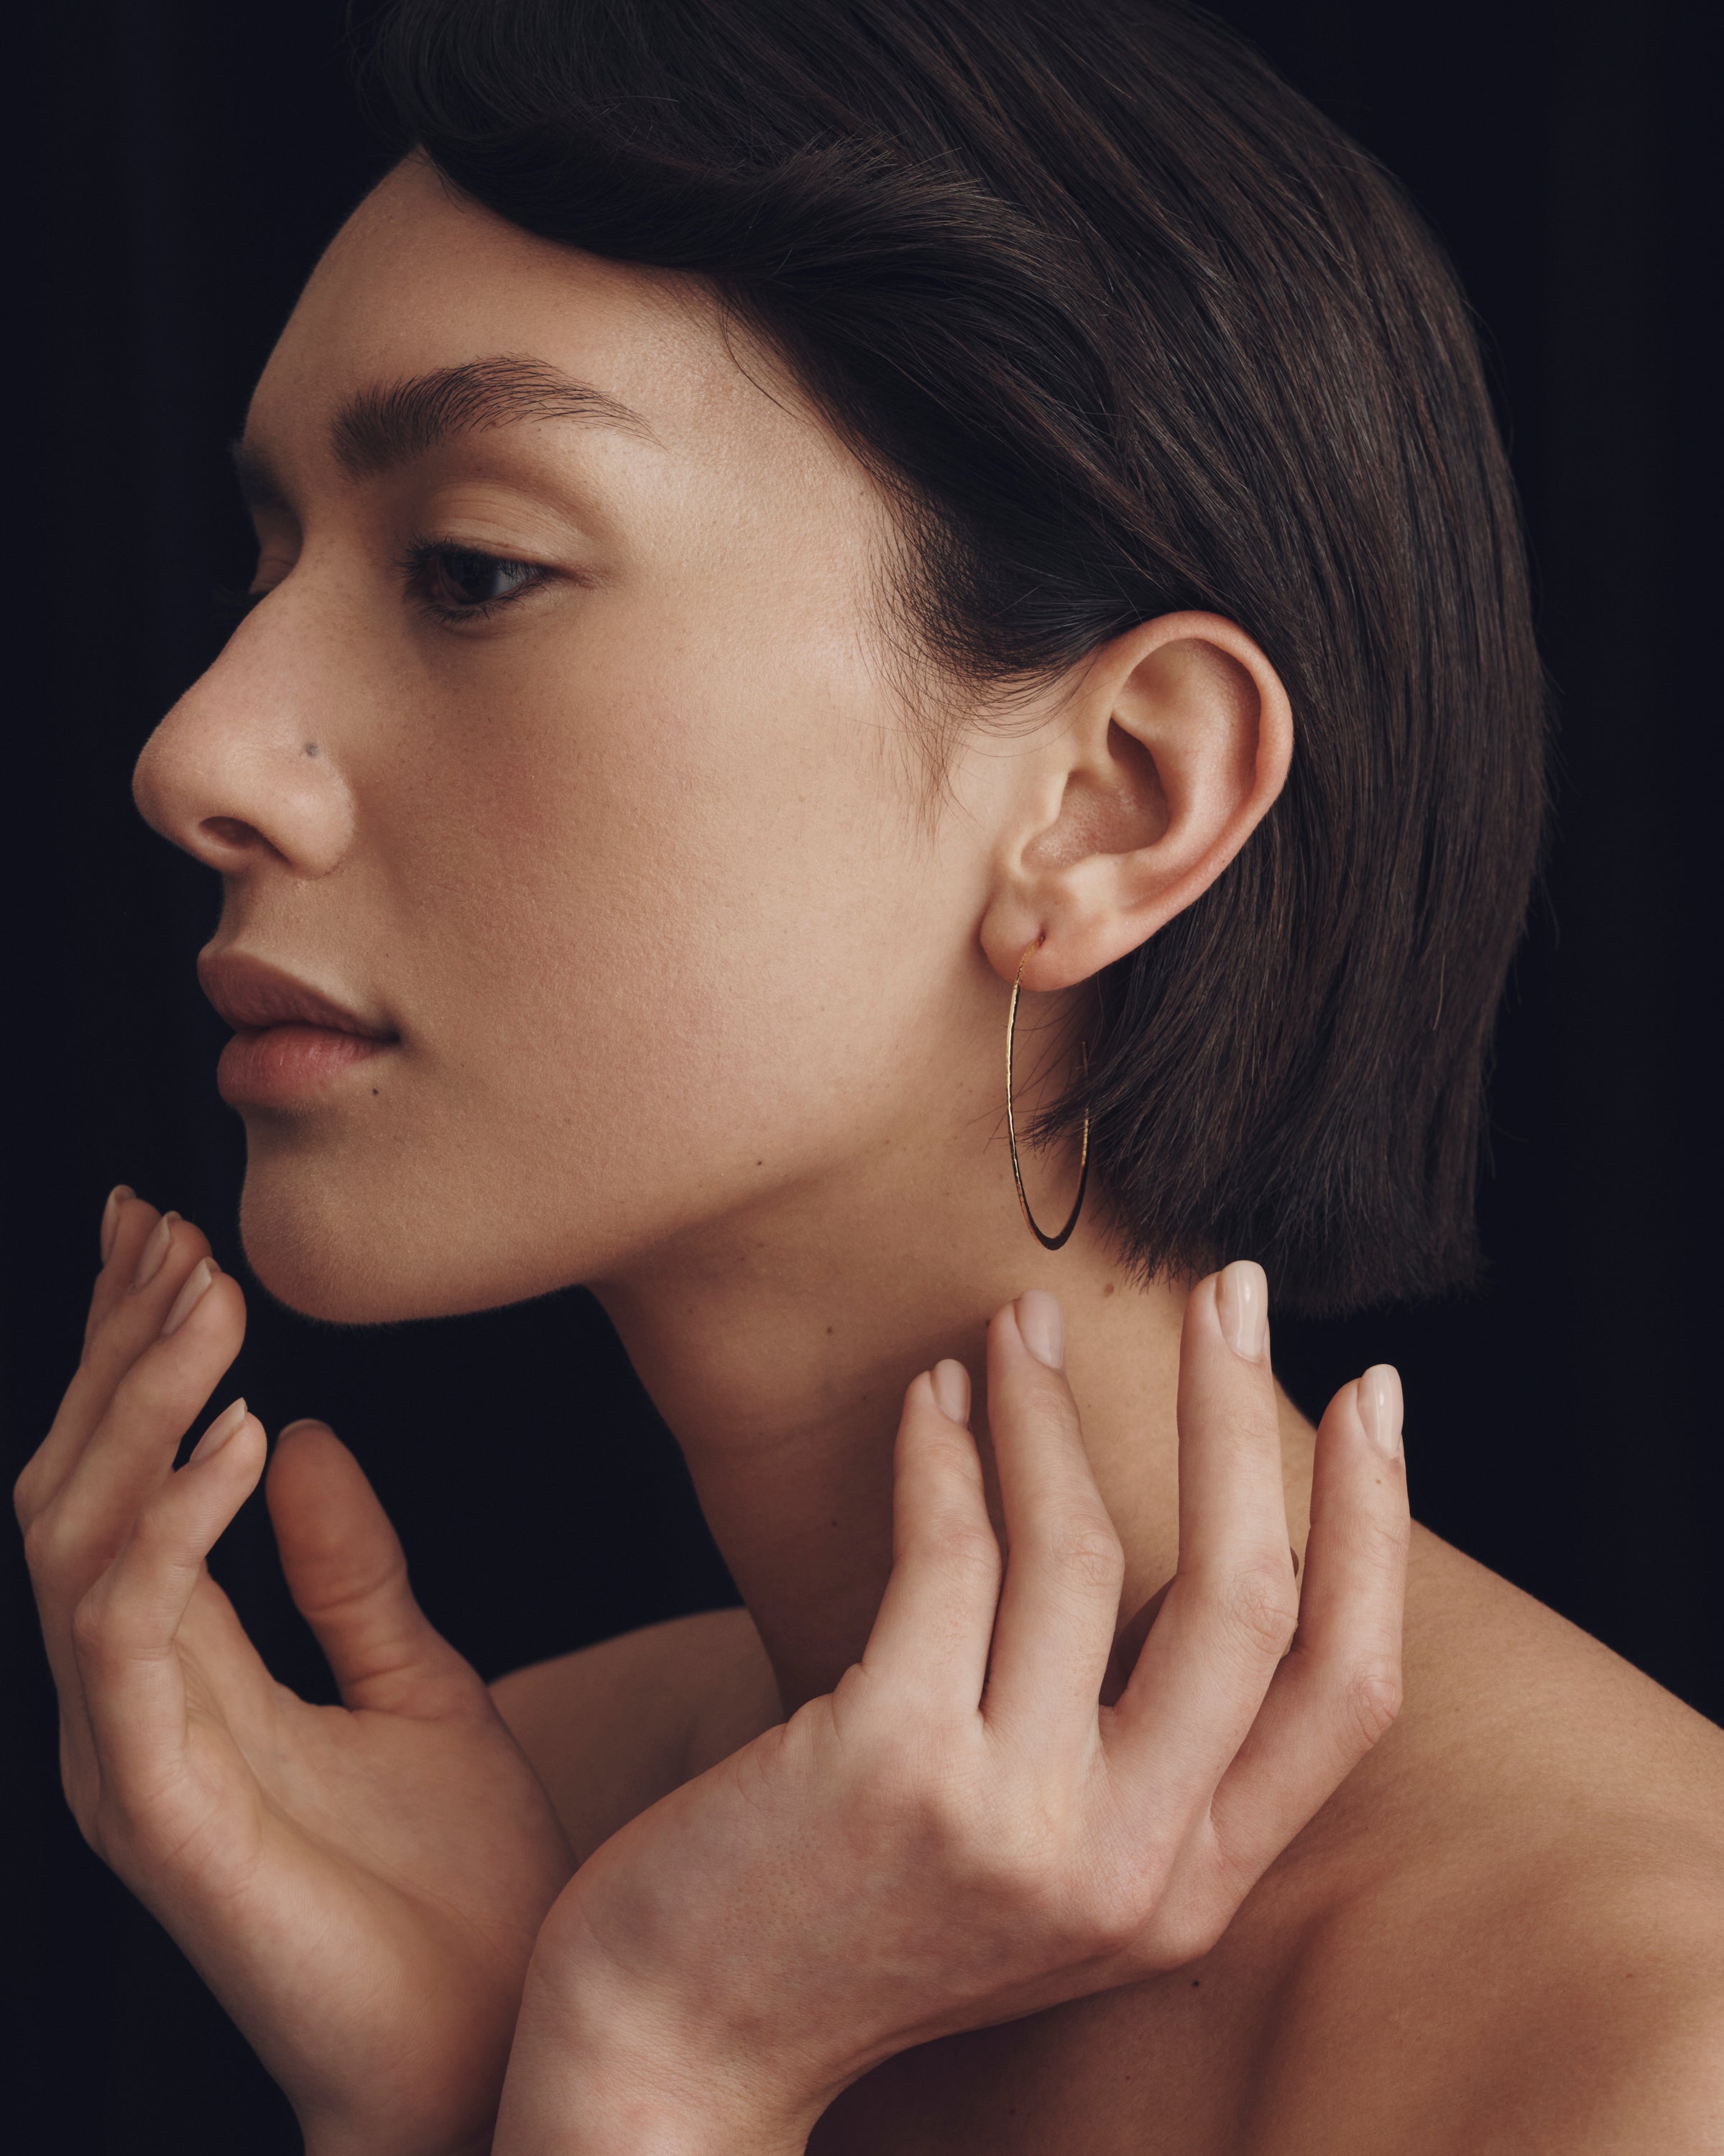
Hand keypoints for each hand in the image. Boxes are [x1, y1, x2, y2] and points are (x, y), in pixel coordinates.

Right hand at [15, 1192, 574, 2155]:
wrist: (489, 2047)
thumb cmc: (456, 1885)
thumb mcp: (419, 1684)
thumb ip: (348, 1570)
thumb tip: (294, 1428)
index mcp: (185, 1671)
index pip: (125, 1482)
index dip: (132, 1357)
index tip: (168, 1235)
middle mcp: (129, 1706)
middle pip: (77, 1490)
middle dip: (115, 1352)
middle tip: (166, 1230)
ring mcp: (128, 1760)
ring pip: (81, 1543)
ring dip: (138, 1405)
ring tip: (210, 1296)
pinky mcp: (159, 1815)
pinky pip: (133, 1642)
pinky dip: (174, 1526)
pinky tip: (240, 1435)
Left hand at [495, 1267, 1407, 2154]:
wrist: (680, 2044)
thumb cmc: (863, 1921)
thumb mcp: (1045, 1866)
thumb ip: (1130, 1745)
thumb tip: (1191, 1530)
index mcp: (1188, 1891)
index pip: (1345, 1692)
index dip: (1375, 1529)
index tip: (1374, 1395)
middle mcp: (1127, 1869)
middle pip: (1245, 1597)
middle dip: (1246, 1417)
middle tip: (1233, 1284)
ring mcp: (1012, 1820)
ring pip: (1080, 1547)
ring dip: (1047, 1409)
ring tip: (1016, 1328)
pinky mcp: (892, 1765)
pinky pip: (950, 1551)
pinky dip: (942, 1450)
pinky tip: (927, 1398)